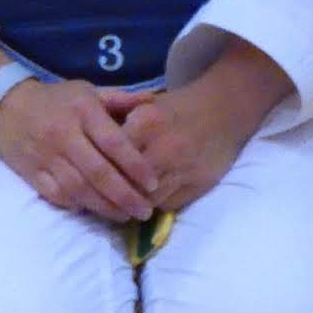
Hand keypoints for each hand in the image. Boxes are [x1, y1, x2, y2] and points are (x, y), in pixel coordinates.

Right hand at [0, 77, 160, 222]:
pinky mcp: (30, 173)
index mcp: (84, 112)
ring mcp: (46, 156)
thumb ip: (120, 99)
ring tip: (125, 217)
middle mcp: (65, 135)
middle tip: (145, 211)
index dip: (135, 165)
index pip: (114, 143)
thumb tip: (152, 100)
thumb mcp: (89, 91)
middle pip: (98, 172)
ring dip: (103, 206)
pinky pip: (56, 195)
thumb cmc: (57, 99)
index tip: (153, 184)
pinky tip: (94, 212)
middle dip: (124, 195)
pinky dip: (76, 205)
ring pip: (78, 188)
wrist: (6, 107)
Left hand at [104, 43, 289, 211]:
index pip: (110, 156)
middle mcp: (164, 147)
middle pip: (125, 182)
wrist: (227, 108)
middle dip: (110, 194)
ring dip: (130, 205)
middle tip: (97, 200)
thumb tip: (86, 148)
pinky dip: (153, 205)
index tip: (85, 177)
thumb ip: (118, 124)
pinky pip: (166, 205)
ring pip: (144, 199)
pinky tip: (146, 201)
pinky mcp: (198, 184)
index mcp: (147, 122)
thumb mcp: (146, 106)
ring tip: (117, 206)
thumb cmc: (179, 108)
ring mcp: (183, 168)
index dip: (96, 170)